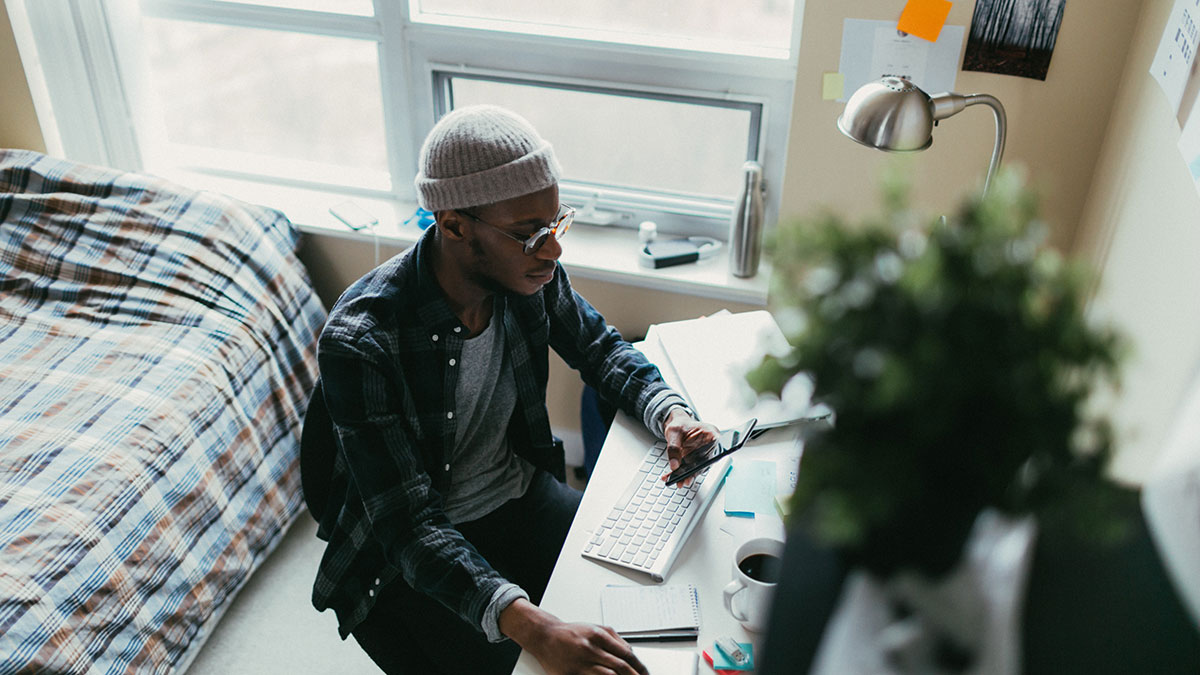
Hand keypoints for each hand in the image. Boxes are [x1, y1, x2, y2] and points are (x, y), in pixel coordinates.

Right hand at [501, 599, 647, 674]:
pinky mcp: (572, 674)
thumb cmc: (572, 633)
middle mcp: (590, 649)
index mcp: (598, 635)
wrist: (545, 636)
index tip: (645, 674)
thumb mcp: (595, 628)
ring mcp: (580, 663)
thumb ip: (615, 639)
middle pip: (620, 666)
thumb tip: (631, 653)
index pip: (626, 654)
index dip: (639, 666)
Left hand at [662, 407, 718, 485]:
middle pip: (703, 462)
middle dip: (691, 474)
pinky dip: (680, 473)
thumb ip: (674, 448)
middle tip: (683, 481)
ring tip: (676, 481)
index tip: (692, 471)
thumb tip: (674, 465)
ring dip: (685, 476)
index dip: (702, 463)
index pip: (709, 451)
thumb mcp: (673, 432)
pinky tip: (671, 477)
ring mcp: (703, 453)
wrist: (677, 425)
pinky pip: (689, 468)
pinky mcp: (696, 459)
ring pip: (696, 468)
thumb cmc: (679, 424)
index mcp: (710, 434)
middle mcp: (709, 445)